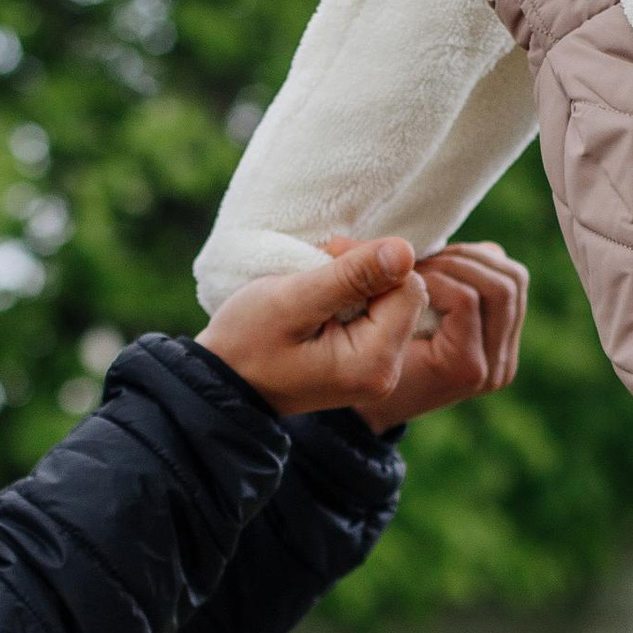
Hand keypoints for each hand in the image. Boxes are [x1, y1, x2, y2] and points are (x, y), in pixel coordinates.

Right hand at [200, 235, 426, 418]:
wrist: (224, 381)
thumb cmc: (247, 342)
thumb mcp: (293, 300)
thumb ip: (351, 276)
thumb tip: (407, 251)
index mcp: (374, 362)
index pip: (408, 287)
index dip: (372, 262)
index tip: (326, 260)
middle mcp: (386, 373)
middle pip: (405, 295)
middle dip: (367, 272)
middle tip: (318, 272)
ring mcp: (379, 372)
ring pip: (393, 302)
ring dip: (358, 283)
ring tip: (314, 288)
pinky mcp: (368, 365)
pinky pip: (379, 317)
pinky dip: (353, 299)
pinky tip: (322, 303)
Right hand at [327, 233, 527, 419]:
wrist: (373, 405)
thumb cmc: (362, 365)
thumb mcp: (375, 329)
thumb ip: (391, 289)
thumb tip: (404, 249)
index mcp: (466, 368)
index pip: (466, 298)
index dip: (432, 274)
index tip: (401, 272)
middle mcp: (495, 368)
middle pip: (503, 286)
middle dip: (459, 260)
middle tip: (421, 260)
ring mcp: (505, 356)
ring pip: (514, 280)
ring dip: (474, 259)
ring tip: (434, 261)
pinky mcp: (506, 342)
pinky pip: (512, 287)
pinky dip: (482, 266)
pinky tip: (448, 267)